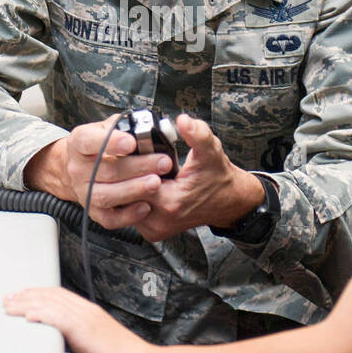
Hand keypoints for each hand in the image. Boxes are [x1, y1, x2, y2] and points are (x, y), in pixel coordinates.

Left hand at [4, 286, 149, 352]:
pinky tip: (29, 317)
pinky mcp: (85, 332)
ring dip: (27, 304)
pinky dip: (42, 315)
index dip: (38, 294)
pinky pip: (59, 319)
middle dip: (26, 296)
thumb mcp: (98, 344)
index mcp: (91, 313)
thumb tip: (66, 344)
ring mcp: (86, 320)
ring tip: (10, 306)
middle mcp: (87, 312)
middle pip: (51, 296)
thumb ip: (82, 339)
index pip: (59, 296)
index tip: (22, 296)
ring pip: (51, 304)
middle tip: (8, 299)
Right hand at [24, 114, 174, 229]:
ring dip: (134, 189)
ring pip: (106, 195)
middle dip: (138, 166)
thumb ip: (124, 126)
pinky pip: (109, 218)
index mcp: (79, 143)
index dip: (111, 142)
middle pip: (106, 170)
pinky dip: (128, 215)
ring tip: (156, 182)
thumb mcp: (107, 127)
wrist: (80, 168)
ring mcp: (84, 191)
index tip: (132, 142)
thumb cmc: (101, 145)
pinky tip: (146, 206)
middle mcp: (77, 168)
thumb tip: (148, 126)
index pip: (89, 141)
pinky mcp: (93, 211)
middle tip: (163, 162)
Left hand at [132, 114, 264, 242]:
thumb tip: (183, 121)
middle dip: (125, 174)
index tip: (132, 150)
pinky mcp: (151, 231)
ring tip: (133, 169)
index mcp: (171, 202)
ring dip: (126, 186)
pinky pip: (130, 211)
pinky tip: (137, 182)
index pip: (133, 181)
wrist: (227, 201)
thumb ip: (197, 134)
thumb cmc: (217, 177)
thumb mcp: (210, 150)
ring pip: (124, 204)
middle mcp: (159, 220)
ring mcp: (154, 228)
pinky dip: (131, 197)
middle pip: (124, 194)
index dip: (131, 164)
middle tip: (130, 158)